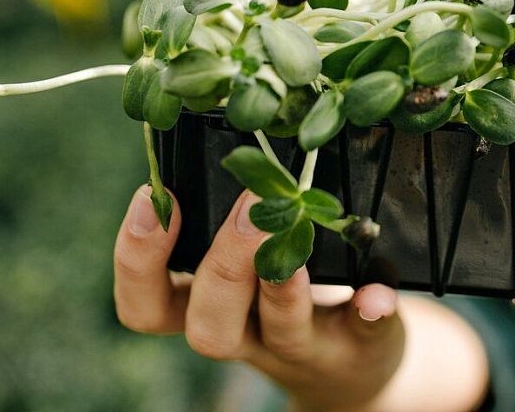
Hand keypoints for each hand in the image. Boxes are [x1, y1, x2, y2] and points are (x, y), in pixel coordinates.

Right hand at [113, 185, 404, 411]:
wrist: (344, 363)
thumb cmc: (278, 293)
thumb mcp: (241, 263)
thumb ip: (226, 214)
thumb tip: (231, 151)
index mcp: (202, 306)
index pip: (144, 305)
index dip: (138, 259)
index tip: (153, 196)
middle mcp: (244, 333)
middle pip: (206, 325)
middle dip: (224, 264)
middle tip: (248, 207)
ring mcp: (302, 344)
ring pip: (279, 333)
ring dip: (284, 291)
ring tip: (296, 254)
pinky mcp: (358, 344)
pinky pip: (365, 334)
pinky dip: (369, 312)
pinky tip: (376, 293)